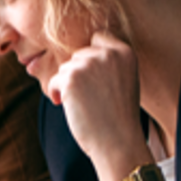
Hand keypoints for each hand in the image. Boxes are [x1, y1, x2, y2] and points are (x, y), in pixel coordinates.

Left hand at [46, 30, 148, 180]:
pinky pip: (55, 80)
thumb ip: (107, 63)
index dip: (91, 59)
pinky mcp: (71, 78)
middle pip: (79, 55)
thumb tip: (78, 55)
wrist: (118, 142)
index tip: (93, 79)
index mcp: (125, 52)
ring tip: (81, 104)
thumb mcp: (124, 81)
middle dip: (78, 74)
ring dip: (67, 86)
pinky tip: (66, 106)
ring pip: (66, 68)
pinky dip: (57, 93)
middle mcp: (108, 54)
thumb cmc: (119, 116)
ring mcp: (89, 64)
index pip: (98, 39)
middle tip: (87, 97)